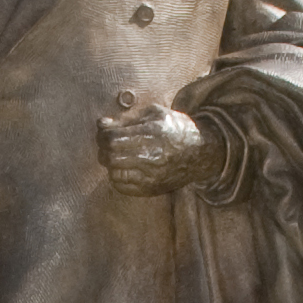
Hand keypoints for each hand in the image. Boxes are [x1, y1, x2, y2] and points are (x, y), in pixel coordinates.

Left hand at [98, 102, 222, 193]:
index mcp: (152, 134)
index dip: (102, 134)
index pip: (112, 138)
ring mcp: (151, 176)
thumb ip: (126, 118)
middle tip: (107, 144)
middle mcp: (151, 157)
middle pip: (110, 156)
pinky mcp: (151, 189)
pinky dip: (117, 177)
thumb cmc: (175, 128)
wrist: (200, 152)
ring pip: (114, 173)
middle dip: (103, 149)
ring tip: (117, 156)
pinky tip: (125, 168)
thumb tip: (101, 125)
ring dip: (110, 164)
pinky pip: (122, 187)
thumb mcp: (154, 114)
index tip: (105, 132)